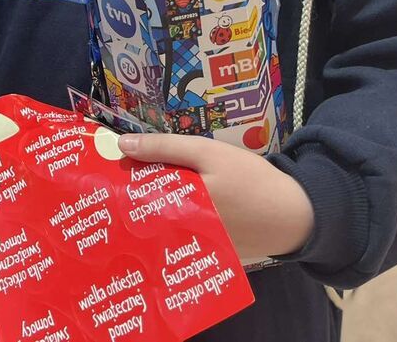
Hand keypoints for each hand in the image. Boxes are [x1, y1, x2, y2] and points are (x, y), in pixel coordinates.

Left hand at [118, 134, 314, 259]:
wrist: (294, 215)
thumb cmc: (250, 180)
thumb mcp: (207, 153)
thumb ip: (165, 148)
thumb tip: (123, 144)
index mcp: (177, 209)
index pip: (135, 201)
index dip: (118, 187)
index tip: (102, 173)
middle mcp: (180, 234)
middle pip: (144, 216)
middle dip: (129, 200)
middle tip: (112, 181)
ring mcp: (194, 247)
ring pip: (161, 227)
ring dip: (149, 210)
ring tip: (133, 191)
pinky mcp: (208, 252)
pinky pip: (181, 236)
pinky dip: (172, 221)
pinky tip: (167, 204)